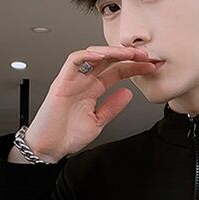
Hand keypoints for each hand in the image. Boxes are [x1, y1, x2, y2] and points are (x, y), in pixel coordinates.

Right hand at [24, 45, 161, 159]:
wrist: (49, 147)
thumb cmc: (67, 135)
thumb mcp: (98, 121)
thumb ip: (112, 107)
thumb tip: (128, 93)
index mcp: (92, 89)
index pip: (116, 72)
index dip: (133, 68)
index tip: (149, 67)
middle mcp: (83, 81)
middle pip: (107, 60)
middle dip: (126, 55)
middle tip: (144, 55)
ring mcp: (72, 80)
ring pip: (92, 56)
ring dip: (111, 52)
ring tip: (128, 54)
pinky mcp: (61, 82)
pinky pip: (74, 61)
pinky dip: (88, 56)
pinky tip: (103, 56)